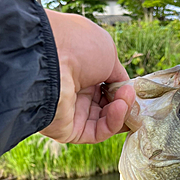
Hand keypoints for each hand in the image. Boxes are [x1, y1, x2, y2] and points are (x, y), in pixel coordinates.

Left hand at [41, 10, 134, 143]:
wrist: (47, 58)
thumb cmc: (75, 46)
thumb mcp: (107, 52)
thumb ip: (119, 75)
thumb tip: (126, 90)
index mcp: (81, 71)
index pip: (107, 88)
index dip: (122, 91)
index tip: (132, 89)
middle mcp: (74, 92)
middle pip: (107, 107)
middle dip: (123, 103)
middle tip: (129, 95)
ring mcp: (71, 113)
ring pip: (105, 121)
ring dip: (120, 112)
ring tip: (124, 100)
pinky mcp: (68, 131)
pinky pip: (97, 133)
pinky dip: (112, 123)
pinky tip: (118, 109)